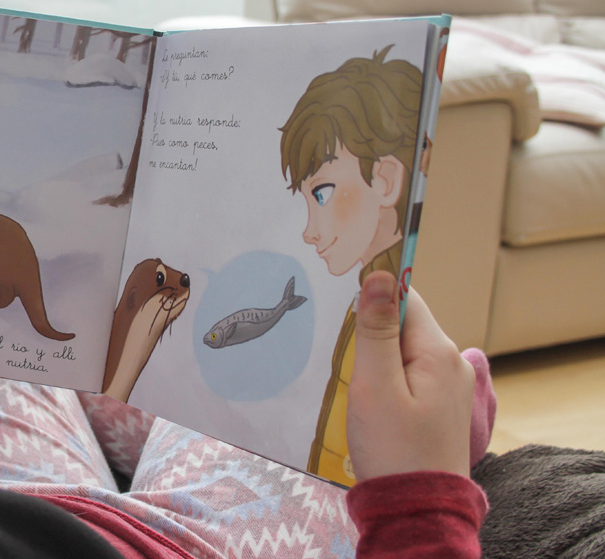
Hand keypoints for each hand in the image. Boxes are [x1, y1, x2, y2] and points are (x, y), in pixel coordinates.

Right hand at [346, 271, 474, 480]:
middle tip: (334, 348)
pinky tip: (364, 396)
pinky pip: (407, 377)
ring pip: (403, 352)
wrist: (416, 510)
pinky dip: (383, 379)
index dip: (373, 294)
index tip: (338, 302)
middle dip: (368, 331)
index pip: (406, 297)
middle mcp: (451, 364)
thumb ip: (376, 330)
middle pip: (404, 325)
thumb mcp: (376, 385)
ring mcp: (447, 388)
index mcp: (438, 352)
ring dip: (373, 358)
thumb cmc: (393, 449)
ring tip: (346, 376)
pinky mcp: (438, 409)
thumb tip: (380, 275)